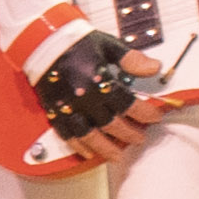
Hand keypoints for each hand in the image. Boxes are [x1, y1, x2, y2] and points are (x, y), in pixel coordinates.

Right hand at [31, 33, 165, 162]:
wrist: (43, 42)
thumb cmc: (78, 43)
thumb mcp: (109, 46)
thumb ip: (132, 60)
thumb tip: (154, 68)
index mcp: (99, 82)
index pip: (128, 105)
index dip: (145, 113)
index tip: (155, 117)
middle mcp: (83, 99)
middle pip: (111, 124)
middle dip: (128, 134)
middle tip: (139, 139)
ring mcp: (67, 108)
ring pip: (89, 136)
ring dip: (105, 148)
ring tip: (117, 156)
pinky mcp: (54, 111)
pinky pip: (66, 135)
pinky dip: (78, 146)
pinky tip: (88, 153)